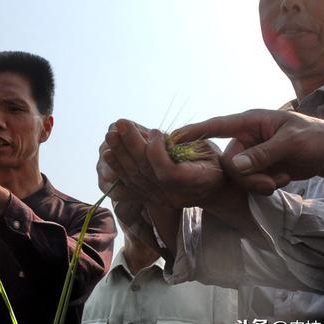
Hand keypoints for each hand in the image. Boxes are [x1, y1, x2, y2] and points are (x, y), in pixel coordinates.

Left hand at [103, 119, 223, 209]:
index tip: (155, 130)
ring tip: (110, 134)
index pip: (167, 172)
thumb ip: (183, 143)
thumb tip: (152, 136)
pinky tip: (108, 153)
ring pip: (136, 178)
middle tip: (120, 124)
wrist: (214, 191)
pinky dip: (119, 168)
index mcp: (196, 182)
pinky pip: (132, 184)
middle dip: (131, 145)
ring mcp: (162, 200)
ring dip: (121, 154)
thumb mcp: (206, 149)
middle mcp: (176, 195)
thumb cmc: (213, 163)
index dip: (156, 151)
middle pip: (147, 172)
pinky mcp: (152, 199)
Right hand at [176, 109, 323, 194]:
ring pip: (238, 176)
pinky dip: (266, 185)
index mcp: (250, 121)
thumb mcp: (291, 143)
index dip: (194, 132)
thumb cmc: (314, 137)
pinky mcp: (257, 168)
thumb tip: (235, 166)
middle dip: (248, 177)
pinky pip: (250, 182)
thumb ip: (263, 154)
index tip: (173, 138)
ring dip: (260, 182)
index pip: (216, 126)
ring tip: (282, 177)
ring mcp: (250, 154)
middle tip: (272, 180)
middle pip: (228, 163)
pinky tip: (284, 177)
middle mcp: (246, 137)